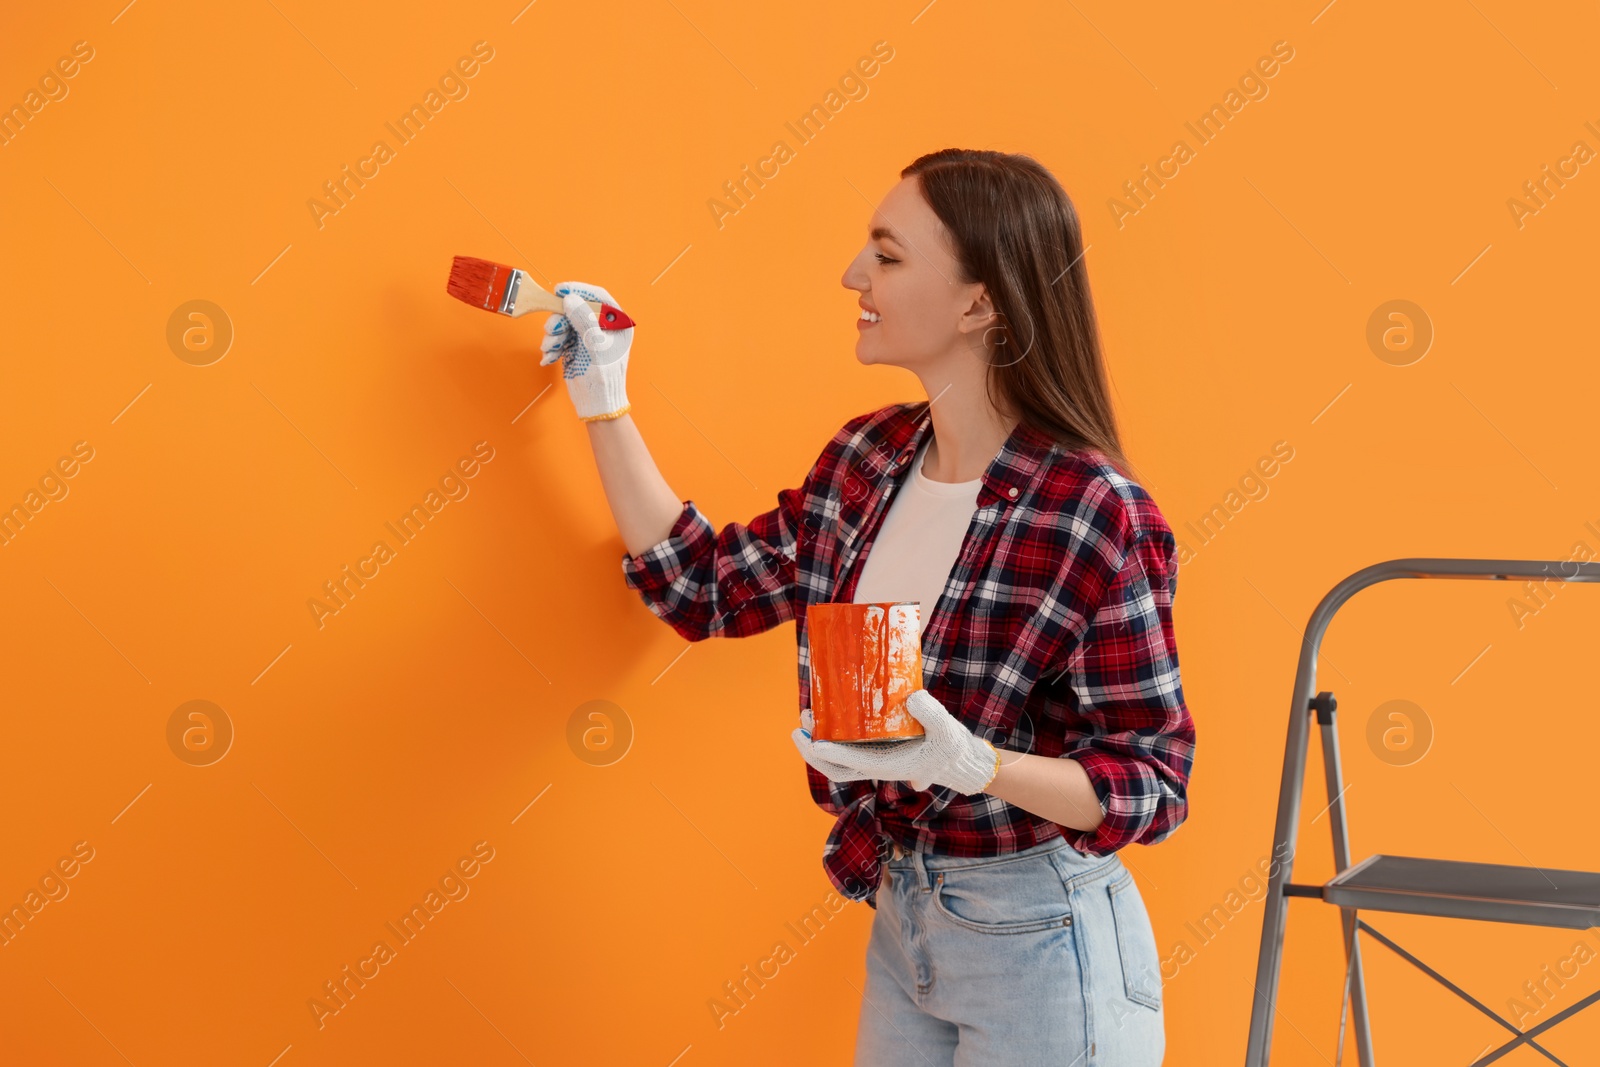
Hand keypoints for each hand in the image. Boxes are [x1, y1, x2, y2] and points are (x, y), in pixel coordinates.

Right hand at [538, 280, 631, 421]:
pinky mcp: (574, 345)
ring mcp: (587, 335)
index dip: (580, 290)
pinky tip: (550, 356)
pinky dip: (552, 344)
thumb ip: (584, 321)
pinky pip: (559, 336)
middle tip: (551, 329)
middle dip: (560, 318)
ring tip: (550, 347)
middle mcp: (602, 326)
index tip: (560, 289)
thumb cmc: (605, 378)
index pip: (599, 297)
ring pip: (564, 321)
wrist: (596, 404)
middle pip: (576, 308)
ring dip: (553, 333)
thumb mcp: (596, 347)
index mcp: (617, 323)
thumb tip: (570, 299)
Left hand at [790, 691, 999, 793]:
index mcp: (886, 766)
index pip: (851, 764)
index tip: (815, 742)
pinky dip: (832, 736)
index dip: (831, 754)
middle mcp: (874, 765)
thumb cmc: (951, 748)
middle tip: (798, 728)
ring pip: (836, 759)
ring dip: (817, 743)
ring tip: (807, 717)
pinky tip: (828, 714)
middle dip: (812, 751)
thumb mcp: (946, 730)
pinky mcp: (874, 749)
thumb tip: (912, 697)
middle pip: (834, 767)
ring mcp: (872, 759)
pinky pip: (845, 747)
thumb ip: (931, 715)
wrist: (957, 761)